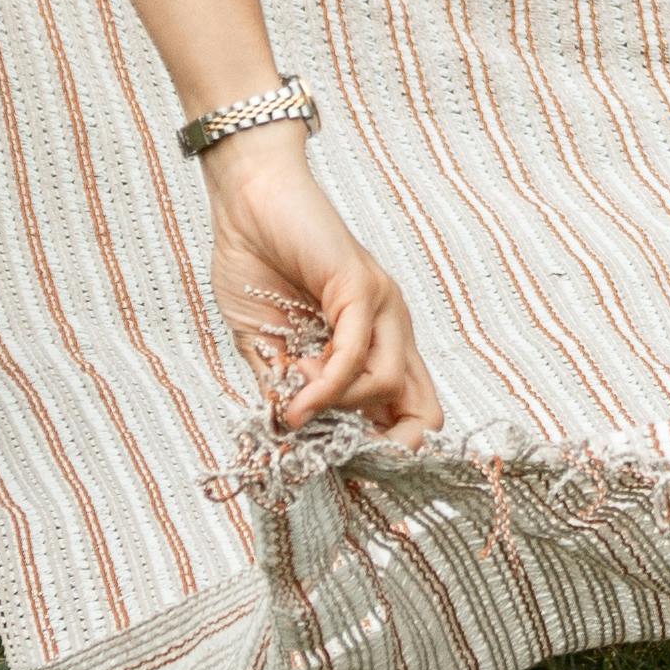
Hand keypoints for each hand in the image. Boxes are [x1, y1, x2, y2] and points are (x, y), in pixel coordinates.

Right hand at [206, 131, 432, 440]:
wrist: (245, 202)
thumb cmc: (256, 265)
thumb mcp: (267, 345)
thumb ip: (285, 387)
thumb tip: (292, 435)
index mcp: (375, 343)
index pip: (412, 410)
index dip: (387, 450)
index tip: (341, 467)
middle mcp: (390, 326)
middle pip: (424, 409)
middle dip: (388, 449)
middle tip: (340, 462)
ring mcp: (382, 305)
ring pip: (386, 383)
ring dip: (337, 409)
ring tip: (296, 406)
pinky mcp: (361, 287)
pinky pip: (354, 354)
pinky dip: (326, 386)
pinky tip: (297, 400)